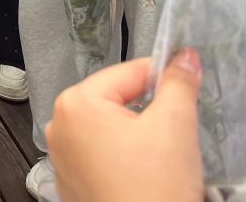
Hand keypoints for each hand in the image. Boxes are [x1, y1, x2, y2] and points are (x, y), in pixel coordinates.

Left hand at [47, 51, 203, 201]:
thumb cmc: (152, 190)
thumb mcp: (174, 125)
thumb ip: (178, 83)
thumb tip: (184, 57)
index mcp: (76, 103)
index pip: (128, 72)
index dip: (162, 76)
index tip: (186, 78)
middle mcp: (60, 125)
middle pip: (116, 99)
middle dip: (147, 110)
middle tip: (175, 129)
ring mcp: (62, 155)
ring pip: (109, 128)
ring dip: (136, 134)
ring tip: (160, 157)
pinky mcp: (72, 181)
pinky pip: (101, 155)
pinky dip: (123, 158)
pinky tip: (144, 175)